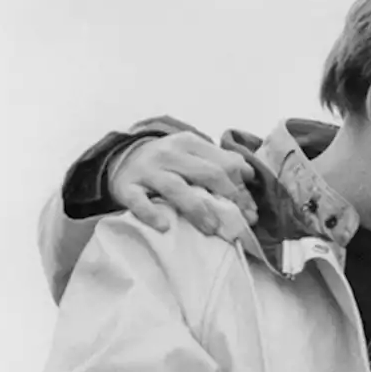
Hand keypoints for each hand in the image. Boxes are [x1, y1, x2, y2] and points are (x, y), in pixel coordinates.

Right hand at [111, 131, 257, 233]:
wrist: (120, 159)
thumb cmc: (167, 163)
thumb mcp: (192, 154)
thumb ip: (220, 162)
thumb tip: (250, 177)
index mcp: (189, 143)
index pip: (224, 164)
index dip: (241, 188)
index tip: (250, 208)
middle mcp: (169, 154)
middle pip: (207, 174)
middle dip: (229, 199)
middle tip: (239, 221)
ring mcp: (147, 170)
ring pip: (177, 188)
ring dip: (198, 210)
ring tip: (212, 228)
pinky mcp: (126, 187)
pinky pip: (139, 201)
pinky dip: (151, 213)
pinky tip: (164, 226)